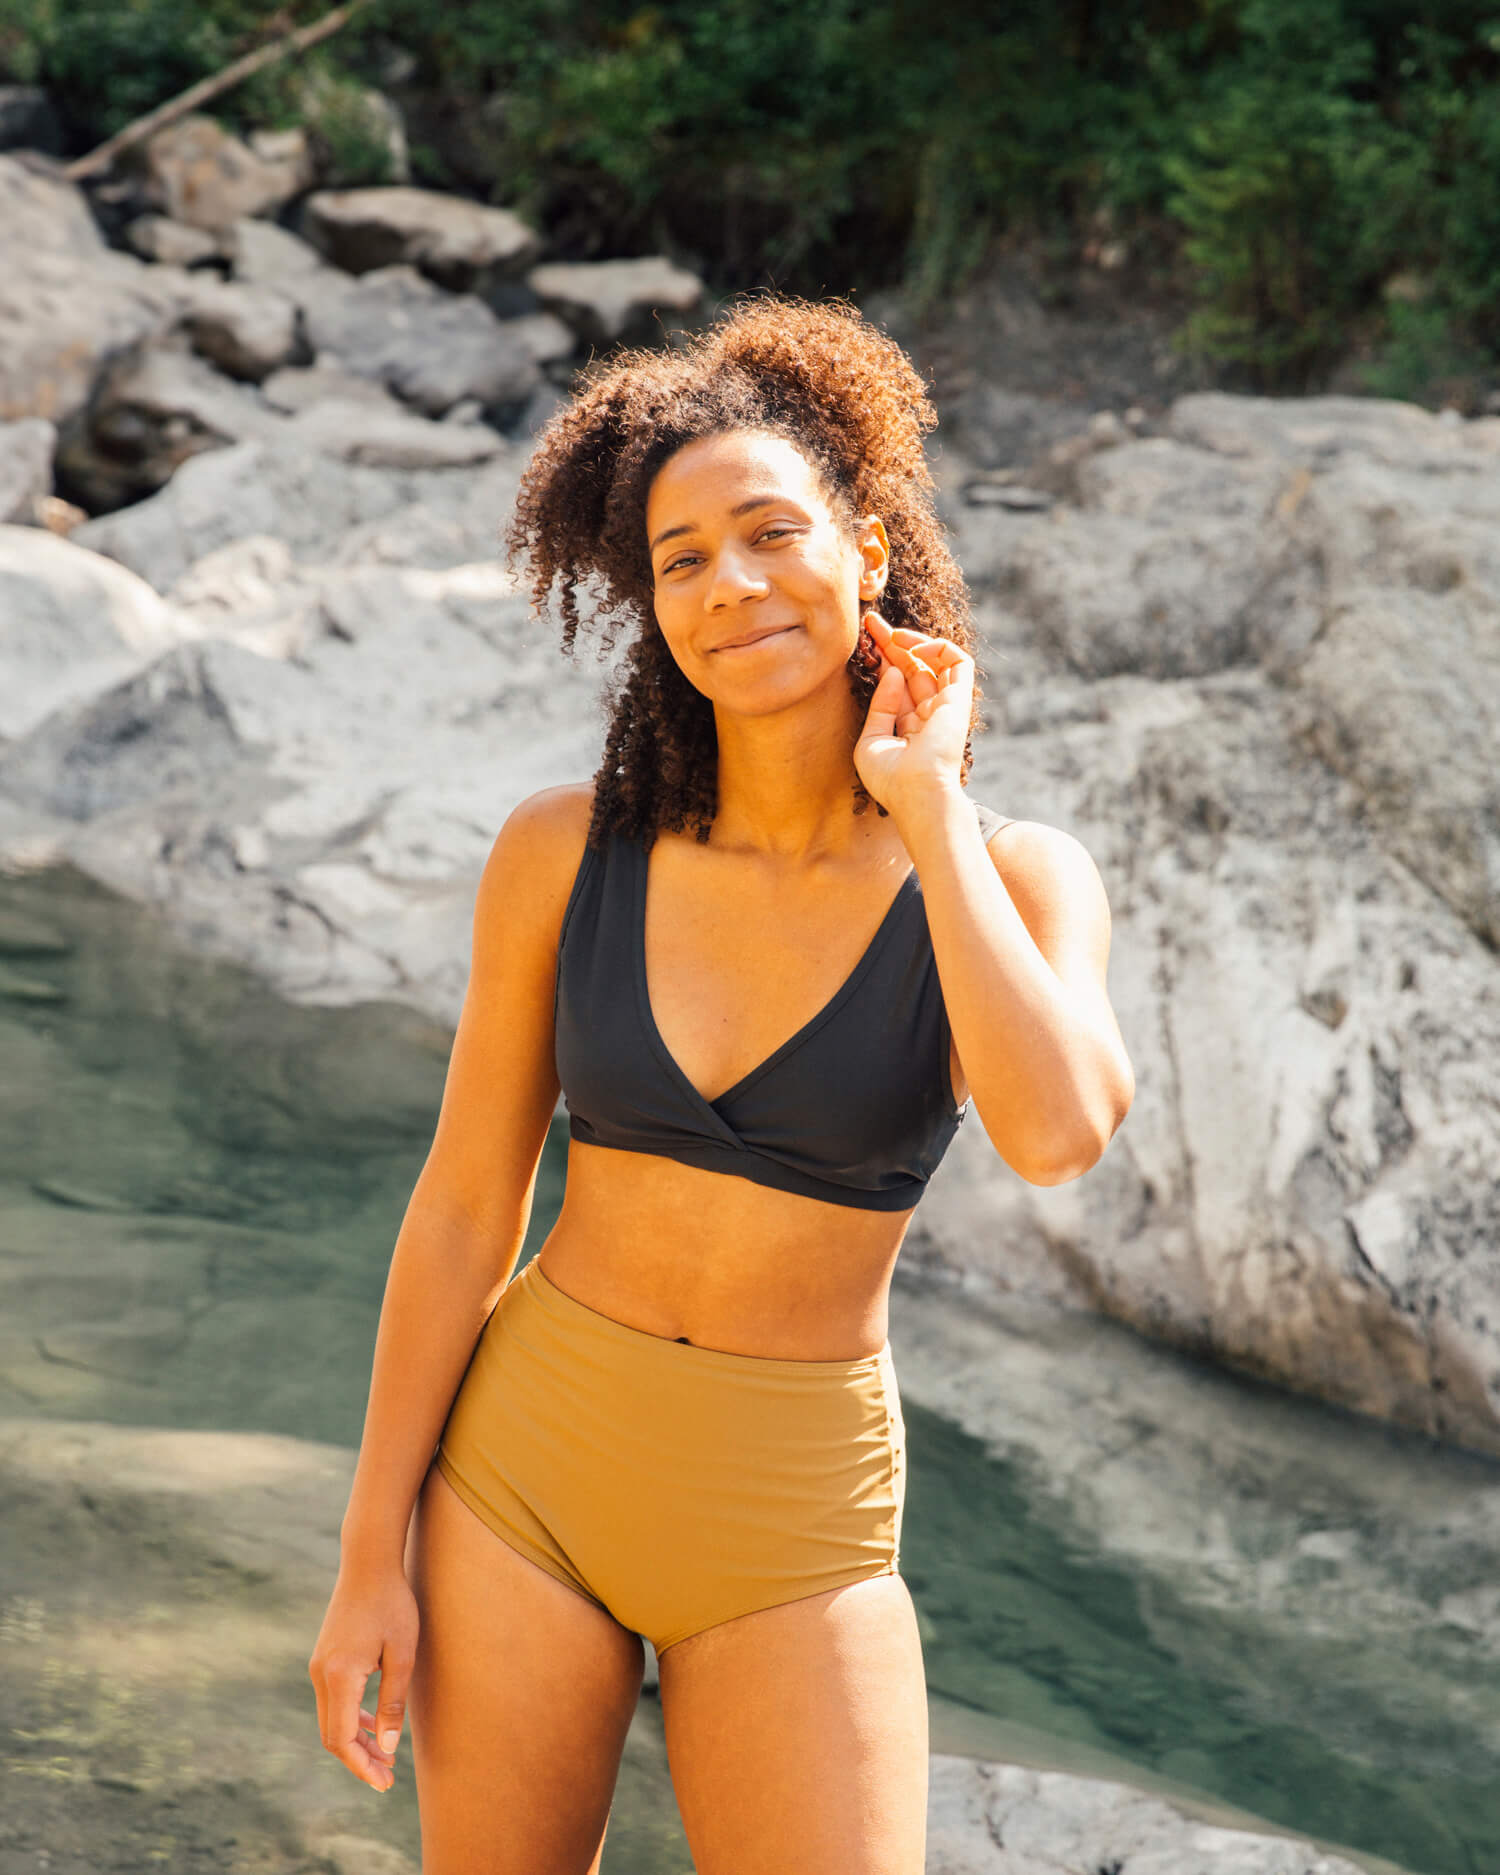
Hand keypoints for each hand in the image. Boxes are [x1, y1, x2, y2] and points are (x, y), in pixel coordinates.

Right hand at [308, 1562, 420, 1792]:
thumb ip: (394, 1701)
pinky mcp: (323, 1659)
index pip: (342, 1738)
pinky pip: (334, 1701)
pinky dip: (352, 1719)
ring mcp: (318, 1666)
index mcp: (339, 1675)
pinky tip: (376, 1726)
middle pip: (333, 1735)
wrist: (368, 1563)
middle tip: (388, 1778)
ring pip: (332, 1720)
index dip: (361, 1766)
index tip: (384, 1782)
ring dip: (356, 1741)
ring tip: (386, 1757)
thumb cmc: (392, 1604)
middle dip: (359, 1760)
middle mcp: (321, 1674)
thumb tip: (390, 1748)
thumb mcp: (403, 1653)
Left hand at [853, 611, 972, 817]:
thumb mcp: (871, 741)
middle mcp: (928, 714)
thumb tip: (892, 672)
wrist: (917, 793)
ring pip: (932, 661)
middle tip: (869, 621)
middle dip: (890, 643)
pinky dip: (938, 648)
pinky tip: (913, 648)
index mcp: (908, 726)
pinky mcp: (960, 699)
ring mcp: (945, 706)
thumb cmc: (891, 779)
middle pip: (910, 668)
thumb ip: (880, 706)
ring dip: (911, 640)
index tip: (863, 638)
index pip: (896, 683)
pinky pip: (957, 662)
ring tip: (887, 630)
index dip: (881, 659)